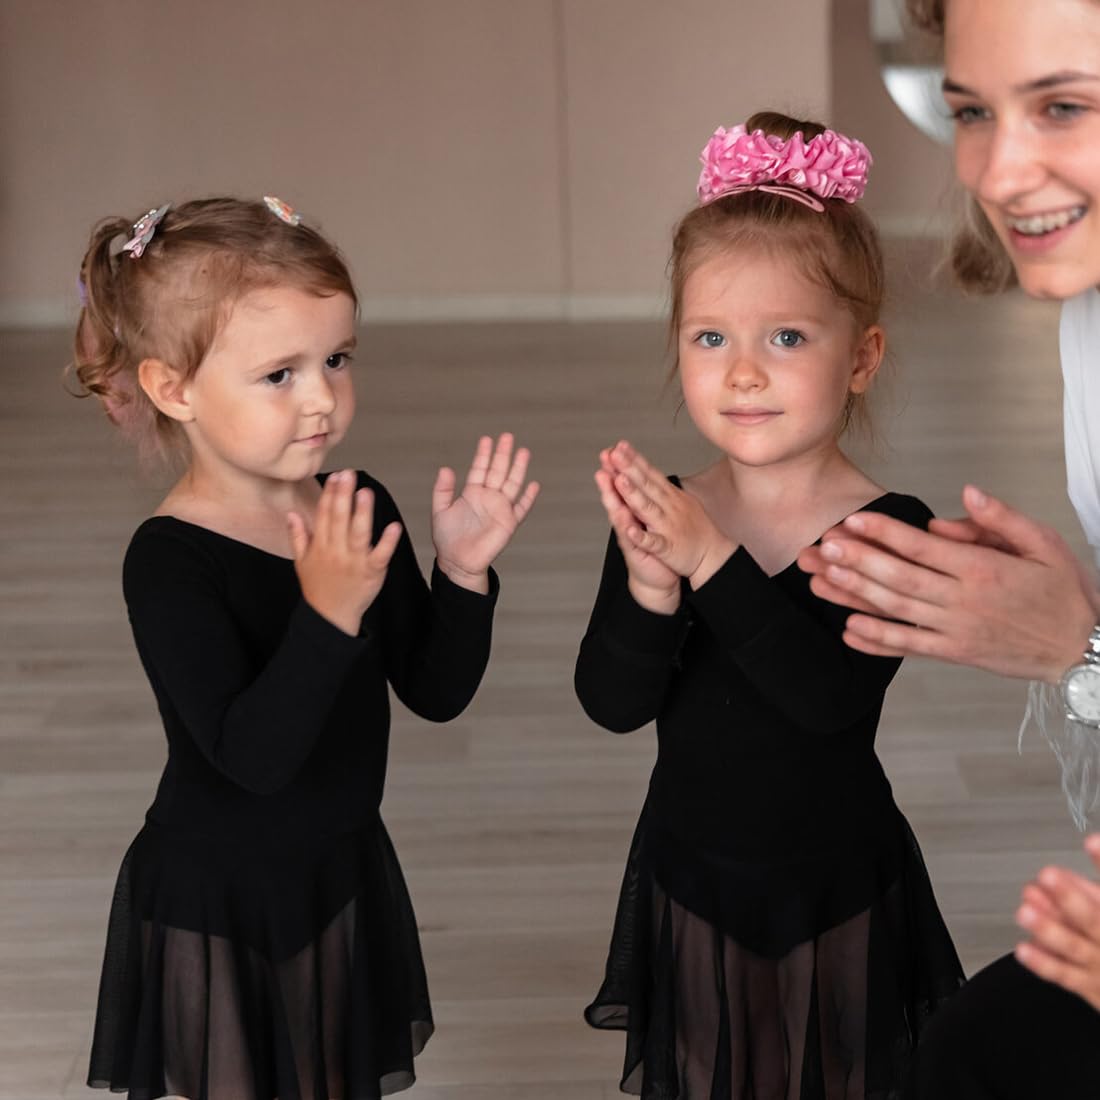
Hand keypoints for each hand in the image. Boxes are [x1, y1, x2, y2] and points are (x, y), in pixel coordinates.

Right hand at [288, 470, 402, 634]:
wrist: (331, 617)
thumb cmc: (318, 588)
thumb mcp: (301, 561)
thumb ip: (298, 535)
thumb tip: (291, 513)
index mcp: (320, 545)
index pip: (324, 514)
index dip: (329, 494)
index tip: (335, 475)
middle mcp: (336, 551)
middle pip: (339, 519)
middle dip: (343, 496)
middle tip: (349, 475)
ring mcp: (354, 561)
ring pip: (358, 533)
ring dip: (362, 513)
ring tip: (366, 493)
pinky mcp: (372, 572)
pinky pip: (380, 555)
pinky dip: (387, 541)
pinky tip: (394, 527)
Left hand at [432, 433, 538, 592]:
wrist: (458, 562)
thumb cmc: (447, 539)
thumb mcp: (440, 511)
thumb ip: (443, 490)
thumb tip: (445, 468)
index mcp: (472, 493)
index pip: (480, 469)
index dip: (483, 454)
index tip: (487, 439)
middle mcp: (488, 498)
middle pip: (498, 471)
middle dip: (502, 454)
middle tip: (507, 436)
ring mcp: (500, 509)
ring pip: (512, 484)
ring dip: (518, 469)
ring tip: (523, 452)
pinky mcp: (509, 523)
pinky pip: (521, 508)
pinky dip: (528, 498)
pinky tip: (534, 485)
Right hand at [595, 449, 679, 614]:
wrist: (656, 579)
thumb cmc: (653, 546)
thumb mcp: (645, 519)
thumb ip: (638, 499)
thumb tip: (635, 477)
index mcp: (631, 511)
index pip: (622, 486)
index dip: (617, 468)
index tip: (612, 448)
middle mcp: (626, 523)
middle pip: (616, 497)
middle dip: (611, 477)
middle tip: (605, 458)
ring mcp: (630, 539)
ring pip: (621, 516)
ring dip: (616, 500)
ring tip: (612, 483)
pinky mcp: (639, 555)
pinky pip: (636, 544)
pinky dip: (632, 535)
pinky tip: (628, 527)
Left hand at [605, 440, 734, 589]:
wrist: (714, 555)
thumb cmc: (696, 530)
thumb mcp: (681, 501)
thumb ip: (662, 488)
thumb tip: (647, 471)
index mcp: (670, 496)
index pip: (650, 473)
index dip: (635, 459)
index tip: (620, 445)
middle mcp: (669, 507)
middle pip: (646, 485)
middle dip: (629, 468)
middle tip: (614, 453)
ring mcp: (668, 526)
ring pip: (647, 508)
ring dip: (633, 494)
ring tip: (619, 480)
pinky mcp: (668, 547)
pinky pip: (654, 542)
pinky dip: (642, 537)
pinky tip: (630, 531)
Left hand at [796, 485, 1095, 680]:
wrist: (1082, 647)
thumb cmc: (1062, 592)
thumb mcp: (1045, 544)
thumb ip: (1002, 519)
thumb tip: (966, 493)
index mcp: (984, 569)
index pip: (924, 548)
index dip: (886, 533)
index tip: (854, 521)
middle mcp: (965, 600)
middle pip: (902, 578)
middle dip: (859, 561)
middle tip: (825, 547)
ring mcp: (957, 630)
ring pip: (898, 611)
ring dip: (857, 596)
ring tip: (824, 580)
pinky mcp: (955, 653)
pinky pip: (910, 647)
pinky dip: (878, 641)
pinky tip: (848, 631)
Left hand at [1016, 834, 1099, 1011]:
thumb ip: (1090, 888)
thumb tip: (1073, 860)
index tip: (1091, 842)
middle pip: (1095, 919)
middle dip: (1071, 897)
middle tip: (1049, 876)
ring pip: (1076, 947)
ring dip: (1050, 929)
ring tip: (1026, 911)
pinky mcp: (1092, 988)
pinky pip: (1066, 976)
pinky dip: (1044, 963)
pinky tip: (1024, 948)